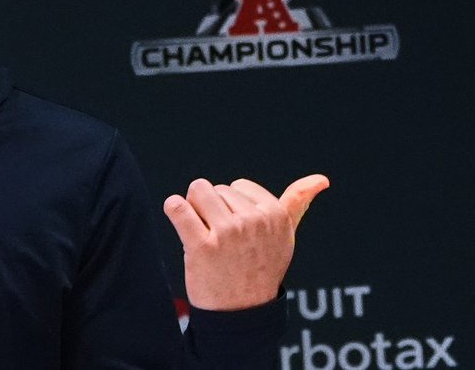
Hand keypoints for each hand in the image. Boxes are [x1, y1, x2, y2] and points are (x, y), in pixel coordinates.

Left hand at [163, 174, 328, 310]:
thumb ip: (298, 203)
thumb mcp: (285, 237)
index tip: (240, 232)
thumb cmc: (260, 269)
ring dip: (194, 210)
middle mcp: (254, 222)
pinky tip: (178, 218)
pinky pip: (177, 207)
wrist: (242, 314)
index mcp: (276, 215)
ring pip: (196, 192)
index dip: (232, 206)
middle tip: (223, 242)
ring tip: (205, 237)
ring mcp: (228, 234)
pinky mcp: (201, 246)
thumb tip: (321, 179)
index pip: (237, 186)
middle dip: (213, 210)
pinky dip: (173, 208)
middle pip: (215, 189)